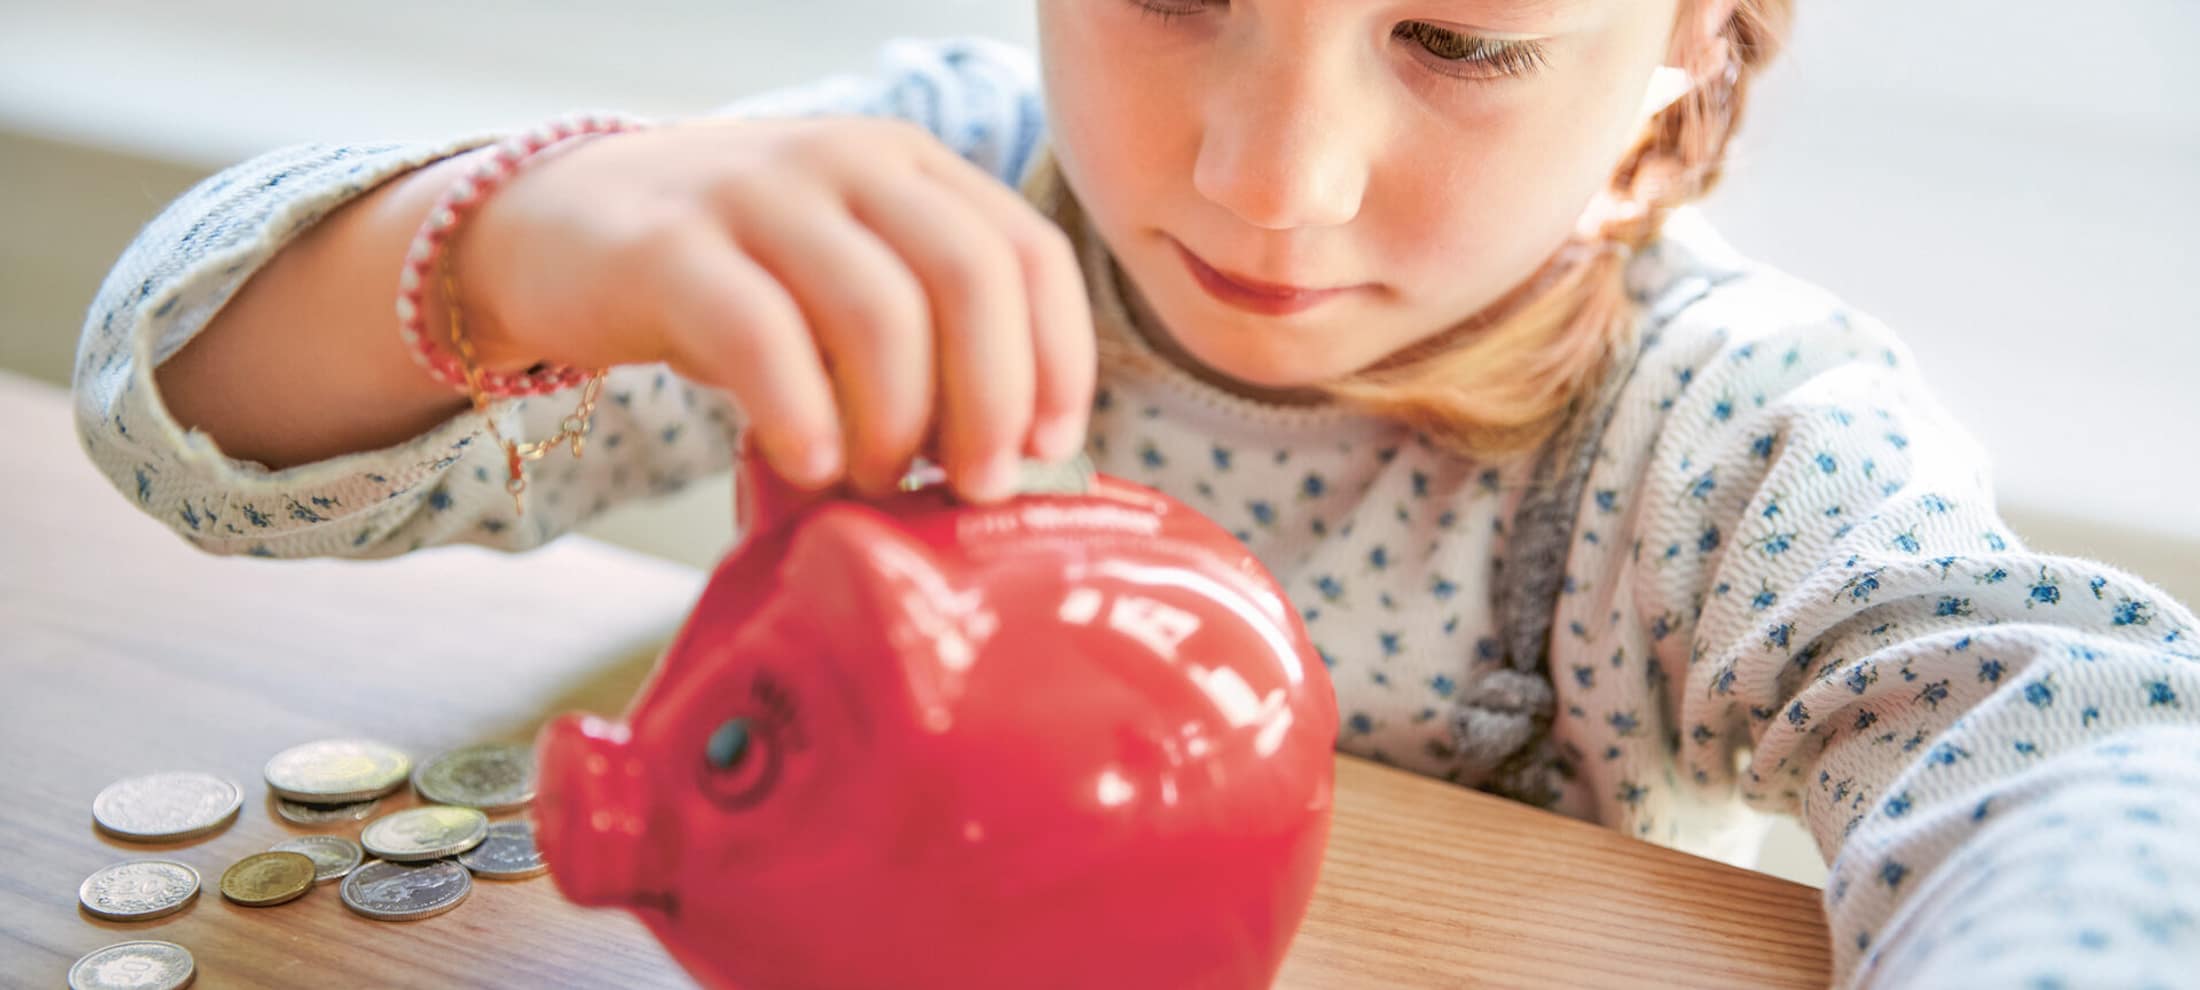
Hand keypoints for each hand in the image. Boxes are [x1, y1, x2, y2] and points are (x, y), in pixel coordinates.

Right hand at [455, 115, 1094, 502]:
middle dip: (993, 400)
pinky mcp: (668, 246)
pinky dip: (802, 416)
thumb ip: (923, 343)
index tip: (1050, 450)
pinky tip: (808, 468)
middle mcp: (845, 161)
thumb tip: (1005, 466)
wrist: (556, 229)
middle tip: (975, 486)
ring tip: (878, 483)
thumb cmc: (732, 282)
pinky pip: (761, 336)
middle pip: (970, 277)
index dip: (1059, 359)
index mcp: (910, 167)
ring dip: (898, 423)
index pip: (1028, 251)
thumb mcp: (842, 283)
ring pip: (878, 311)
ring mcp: (756, 193)